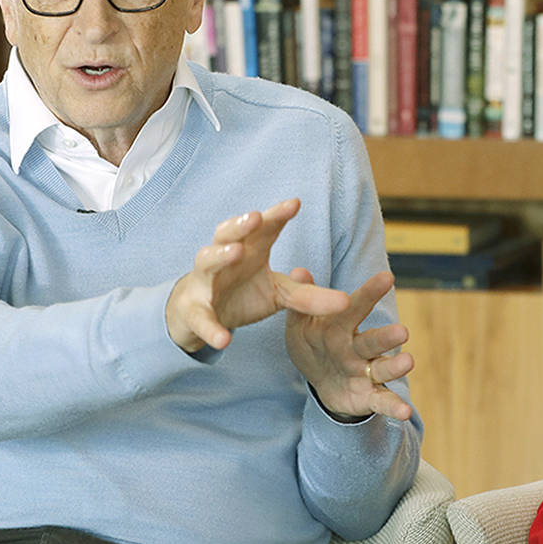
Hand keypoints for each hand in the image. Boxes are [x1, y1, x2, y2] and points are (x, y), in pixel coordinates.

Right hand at [166, 199, 350, 352]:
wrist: (201, 315)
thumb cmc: (243, 293)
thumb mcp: (279, 293)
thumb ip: (309, 296)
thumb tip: (347, 302)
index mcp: (250, 250)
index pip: (264, 228)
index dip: (277, 215)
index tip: (295, 203)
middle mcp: (224, 258)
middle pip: (229, 234)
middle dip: (241, 224)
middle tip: (256, 217)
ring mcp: (206, 282)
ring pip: (208, 261)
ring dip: (220, 255)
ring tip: (236, 252)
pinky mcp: (195, 311)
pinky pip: (202, 318)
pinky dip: (211, 328)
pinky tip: (224, 340)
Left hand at [285, 267, 414, 420]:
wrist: (321, 381)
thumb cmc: (314, 344)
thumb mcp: (300, 325)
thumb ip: (301, 301)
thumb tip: (299, 269)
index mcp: (341, 327)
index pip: (356, 308)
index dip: (371, 293)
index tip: (388, 277)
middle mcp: (359, 348)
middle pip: (374, 341)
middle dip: (387, 337)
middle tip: (402, 332)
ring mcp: (366, 373)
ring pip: (383, 369)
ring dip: (396, 367)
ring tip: (409, 362)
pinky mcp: (368, 396)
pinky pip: (382, 402)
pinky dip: (394, 407)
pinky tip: (406, 413)